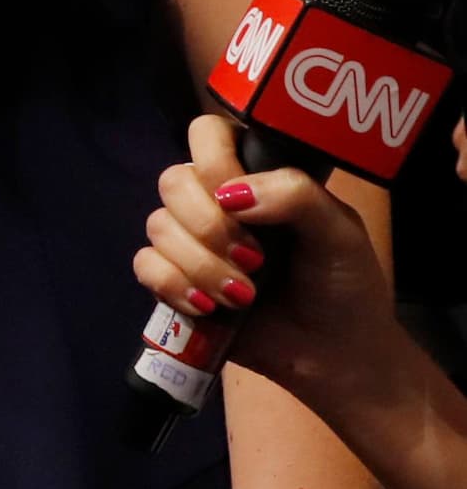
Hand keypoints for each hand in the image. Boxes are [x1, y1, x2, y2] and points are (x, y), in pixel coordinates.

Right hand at [136, 114, 401, 421]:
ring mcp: (191, 243)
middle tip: (256, 261)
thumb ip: (296, 196)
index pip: (208, 134)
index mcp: (255, 179)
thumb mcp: (340, 231)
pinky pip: (145, 266)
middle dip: (210, 226)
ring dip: (201, 265)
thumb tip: (231, 194)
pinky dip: (174, 285)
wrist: (334, 354)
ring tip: (244, 296)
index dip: (213, 160)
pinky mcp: (173, 281)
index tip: (239, 199)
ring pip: (158, 227)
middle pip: (173, 182)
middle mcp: (215, 203)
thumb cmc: (344, 285)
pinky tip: (209, 307)